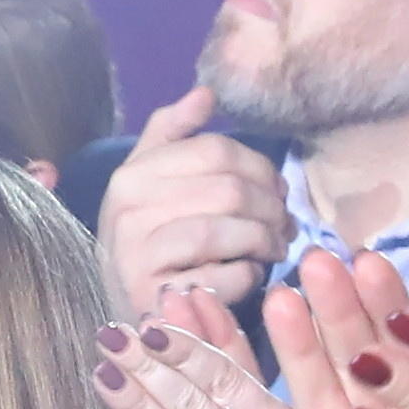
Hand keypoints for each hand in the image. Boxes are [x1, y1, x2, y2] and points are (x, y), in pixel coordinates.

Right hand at [94, 87, 285, 316]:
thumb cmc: (149, 242)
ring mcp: (138, 256)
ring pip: (227, 230)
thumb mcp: (150, 183)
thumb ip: (173, 134)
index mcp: (131, 175)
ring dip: (265, 240)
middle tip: (285, 224)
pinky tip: (249, 274)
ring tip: (273, 248)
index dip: (260, 168)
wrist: (123, 315)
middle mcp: (128, 211)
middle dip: (270, 208)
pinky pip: (226, 276)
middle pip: (229, 189)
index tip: (277, 189)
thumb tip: (205, 93)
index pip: (216, 150)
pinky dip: (249, 275)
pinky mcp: (158, 299)